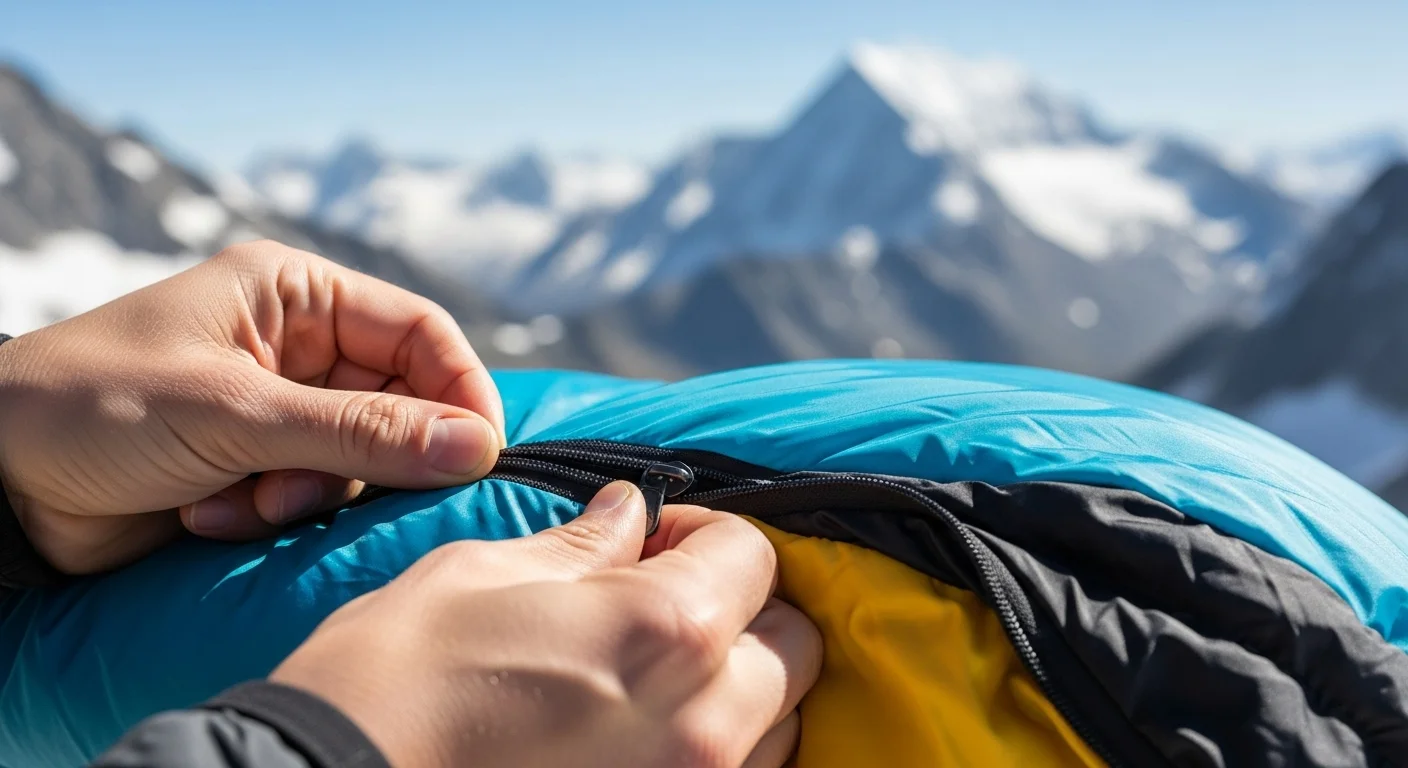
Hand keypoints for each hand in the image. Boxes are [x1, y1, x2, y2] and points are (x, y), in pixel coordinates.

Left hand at [0, 240, 503, 573]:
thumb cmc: (99, 407)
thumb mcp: (237, 412)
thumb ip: (362, 433)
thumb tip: (479, 447)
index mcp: (296, 294)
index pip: (420, 333)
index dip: (459, 392)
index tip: (478, 456)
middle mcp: (299, 344)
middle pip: (400, 403)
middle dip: (364, 457)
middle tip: (318, 490)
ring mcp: (280, 408)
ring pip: (360, 459)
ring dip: (308, 492)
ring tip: (245, 503)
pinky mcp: (258, 466)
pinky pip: (313, 495)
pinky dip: (272, 513)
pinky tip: (210, 515)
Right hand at [272, 482, 822, 767]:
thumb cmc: (390, 681)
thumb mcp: (478, 577)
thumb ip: (580, 548)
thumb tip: (629, 514)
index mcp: (665, 630)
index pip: (754, 554)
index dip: (707, 534)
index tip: (658, 541)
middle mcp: (704, 722)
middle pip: (792, 644)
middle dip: (744, 609)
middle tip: (668, 602)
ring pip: (780, 724)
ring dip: (741, 686)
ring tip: (658, 675)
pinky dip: (720, 750)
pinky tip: (648, 733)